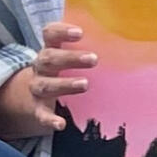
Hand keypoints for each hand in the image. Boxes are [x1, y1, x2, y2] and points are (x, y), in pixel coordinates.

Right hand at [0, 20, 93, 139]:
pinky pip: (41, 114)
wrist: (34, 95)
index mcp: (50, 50)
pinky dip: (49, 119)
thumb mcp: (68, 57)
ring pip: (46, 85)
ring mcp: (38, 88)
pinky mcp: (38, 109)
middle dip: (70, 58)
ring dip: (65, 84)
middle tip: (94, 59)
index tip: (80, 33)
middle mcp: (41, 67)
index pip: (50, 35)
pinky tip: (60, 124)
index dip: (61, 32)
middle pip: (49, 58)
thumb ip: (86, 49)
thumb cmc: (62, 71)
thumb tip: (122, 41)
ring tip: (85, 84)